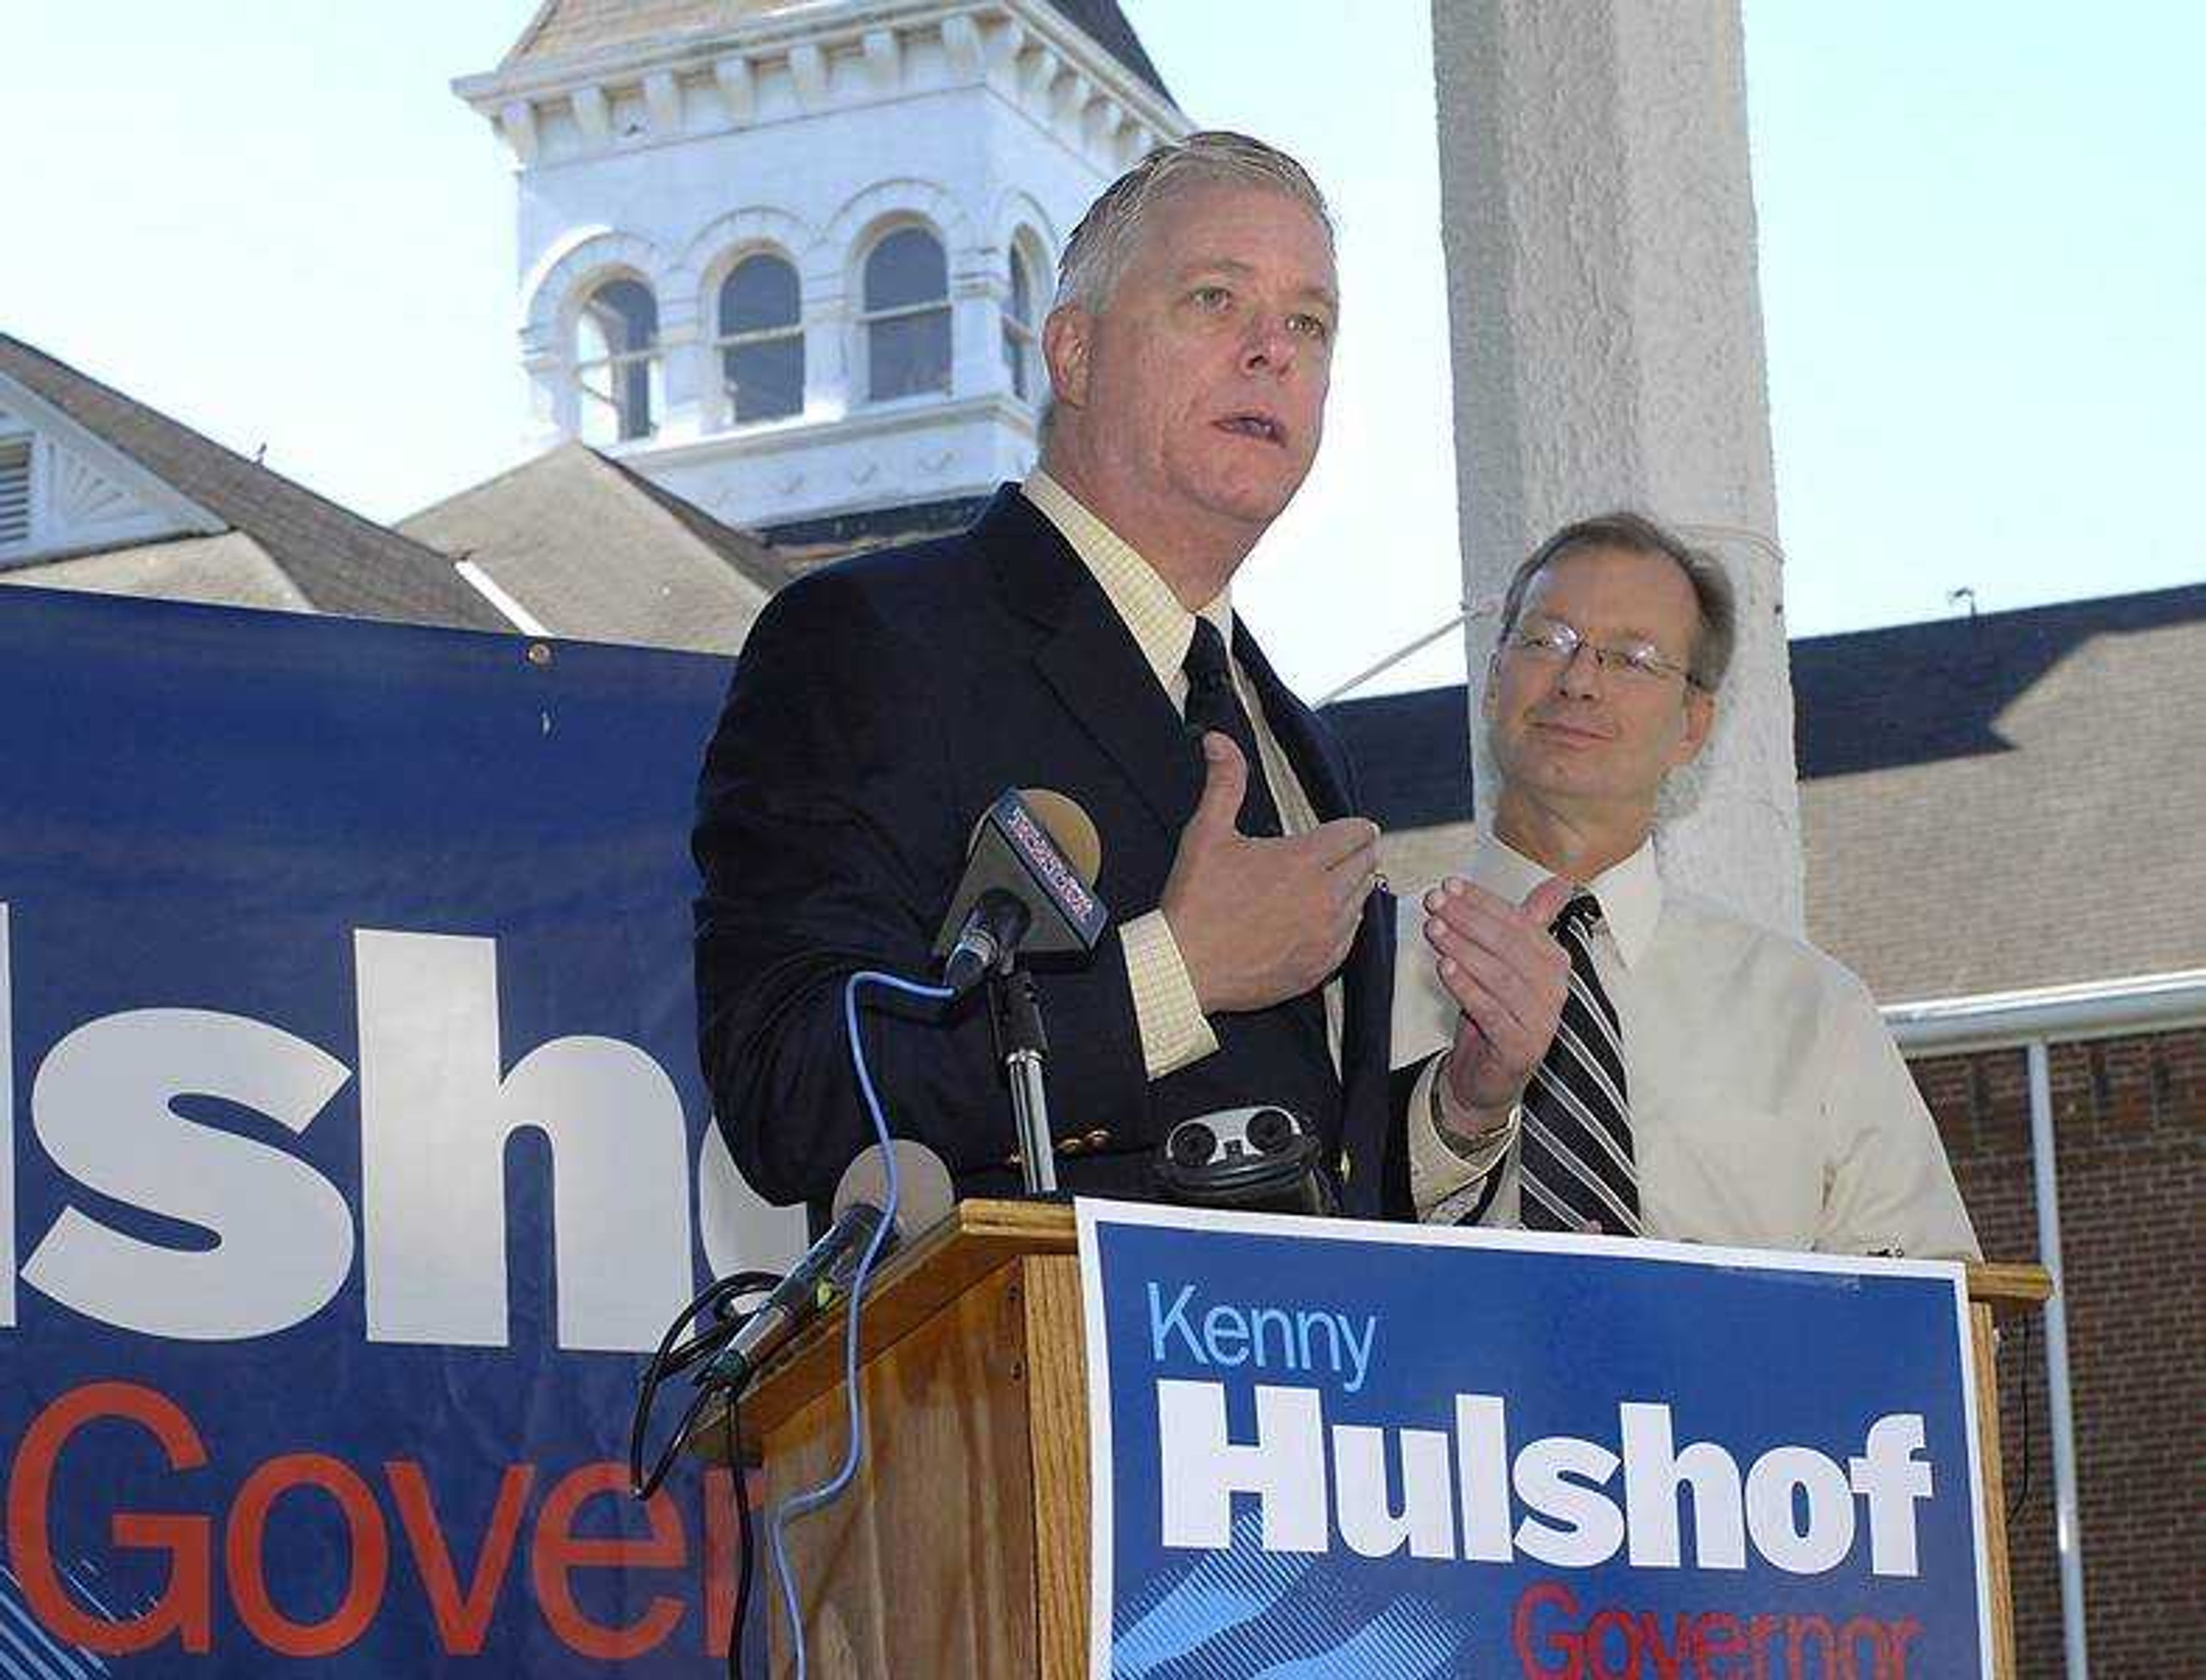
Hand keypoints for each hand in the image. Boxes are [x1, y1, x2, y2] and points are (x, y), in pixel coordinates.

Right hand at [1163, 732, 1380, 1014]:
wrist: (1184, 967)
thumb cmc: (1194, 901)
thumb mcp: (1206, 833)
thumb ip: (1224, 782)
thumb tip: (1218, 741)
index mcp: (1303, 861)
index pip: (1357, 834)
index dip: (1356, 827)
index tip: (1353, 828)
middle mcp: (1323, 899)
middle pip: (1367, 865)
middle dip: (1358, 854)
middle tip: (1349, 851)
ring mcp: (1325, 936)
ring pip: (1363, 901)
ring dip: (1353, 888)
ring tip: (1336, 881)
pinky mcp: (1320, 966)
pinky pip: (1351, 937)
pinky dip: (1344, 923)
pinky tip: (1325, 917)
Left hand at [1425, 873, 1574, 1122]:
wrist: (1488, 1077)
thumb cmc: (1496, 1013)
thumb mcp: (1509, 963)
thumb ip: (1530, 922)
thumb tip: (1559, 882)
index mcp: (1554, 962)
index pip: (1520, 922)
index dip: (1483, 901)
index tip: (1450, 885)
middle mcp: (1555, 989)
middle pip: (1509, 945)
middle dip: (1468, 919)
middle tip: (1435, 903)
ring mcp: (1541, 1020)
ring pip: (1499, 976)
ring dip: (1464, 949)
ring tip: (1434, 929)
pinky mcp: (1520, 1047)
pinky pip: (1491, 1011)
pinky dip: (1467, 987)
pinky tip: (1444, 968)